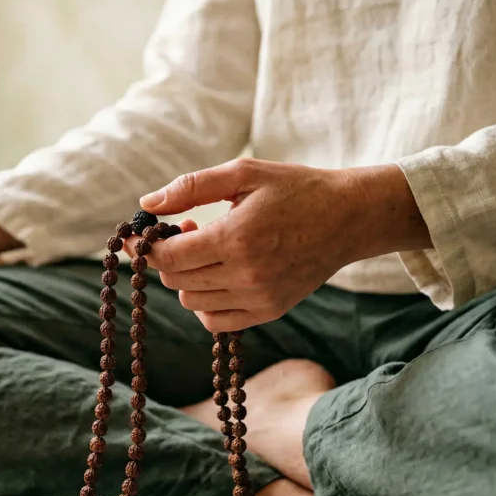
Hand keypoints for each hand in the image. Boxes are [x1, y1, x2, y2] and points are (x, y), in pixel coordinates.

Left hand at [125, 159, 429, 331]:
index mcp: (236, 238)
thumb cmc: (295, 189)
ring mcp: (259, 298)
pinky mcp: (269, 311)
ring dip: (187, 278)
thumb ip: (191, 187)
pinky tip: (217, 275)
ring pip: (192, 303)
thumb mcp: (244, 174)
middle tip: (189, 229)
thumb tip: (147, 204)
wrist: (349, 218)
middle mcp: (246, 275)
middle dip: (169, 257)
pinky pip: (216, 321)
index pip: (169, 258)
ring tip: (208, 249)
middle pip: (176, 281)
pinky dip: (205, 303)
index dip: (148, 246)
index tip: (147, 232)